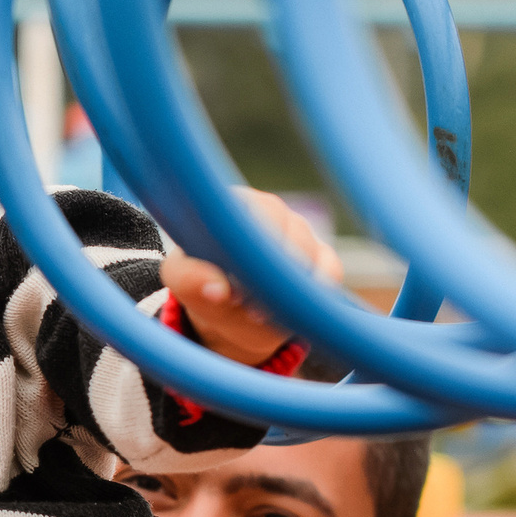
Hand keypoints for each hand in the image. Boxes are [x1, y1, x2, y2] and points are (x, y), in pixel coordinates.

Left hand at [161, 187, 341, 366]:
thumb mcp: (185, 285)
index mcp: (231, 202)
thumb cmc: (204, 287)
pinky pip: (330, 270)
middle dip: (272, 273)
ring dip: (290, 288)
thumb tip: (218, 289)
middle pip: (286, 229)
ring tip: (262, 313)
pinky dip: (314, 294)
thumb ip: (190, 281)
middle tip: (251, 308)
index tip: (235, 290)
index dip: (248, 252)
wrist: (232, 314)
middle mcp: (268, 207)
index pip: (248, 211)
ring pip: (309, 252)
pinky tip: (292, 310)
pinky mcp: (324, 254)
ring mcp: (299, 228)